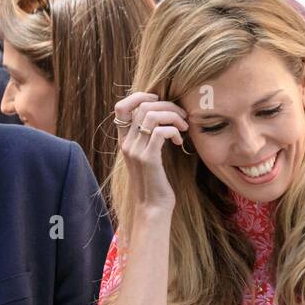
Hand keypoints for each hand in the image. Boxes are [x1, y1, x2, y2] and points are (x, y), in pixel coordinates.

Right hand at [114, 91, 187, 213]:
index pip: (120, 106)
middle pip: (142, 106)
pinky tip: (180, 141)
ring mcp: (136, 151)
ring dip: (173, 116)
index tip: (159, 102)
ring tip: (183, 127)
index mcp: (124, 141)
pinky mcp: (148, 159)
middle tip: (182, 117)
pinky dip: (174, 131)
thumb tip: (162, 115)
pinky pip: (161, 131)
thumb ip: (148, 137)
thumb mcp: (147, 156)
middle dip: (167, 106)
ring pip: (152, 115)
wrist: (153, 208)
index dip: (139, 96)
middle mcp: (127, 143)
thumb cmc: (154, 182)